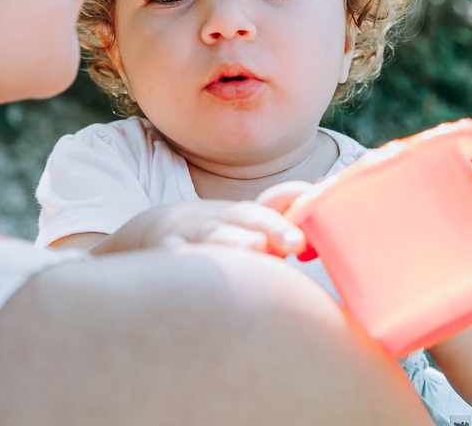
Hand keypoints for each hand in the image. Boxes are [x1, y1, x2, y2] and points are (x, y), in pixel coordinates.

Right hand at [95, 182, 313, 257]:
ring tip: (257, 249)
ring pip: (214, 237)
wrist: (150, 232)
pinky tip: (195, 278)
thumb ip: (281, 232)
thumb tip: (321, 237)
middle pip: (248, 217)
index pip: (274, 200)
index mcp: (245, 216)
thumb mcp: (246, 228)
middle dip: (274, 226)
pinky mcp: (163, 255)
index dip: (295, 197)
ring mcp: (191, 235)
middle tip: (297, 241)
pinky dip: (182, 264)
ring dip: (236, 242)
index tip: (319, 193)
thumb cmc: (214, 236)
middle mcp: (220, 220)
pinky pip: (172, 260)